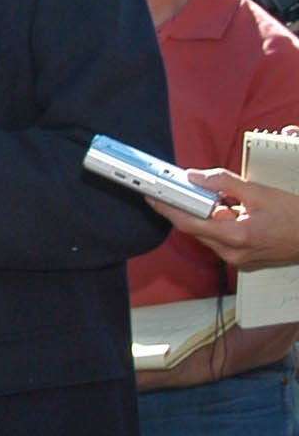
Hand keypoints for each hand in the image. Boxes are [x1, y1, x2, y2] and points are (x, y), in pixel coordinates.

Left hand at [169, 168, 298, 270]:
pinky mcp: (244, 259)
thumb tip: (195, 176)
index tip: (152, 195)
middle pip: (195, 228)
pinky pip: (220, 240)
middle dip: (185, 209)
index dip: (166, 208)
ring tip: (214, 198)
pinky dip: (217, 225)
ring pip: (207, 235)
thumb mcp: (259, 193)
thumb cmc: (296, 217)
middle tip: (178, 189)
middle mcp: (233, 253)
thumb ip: (224, 183)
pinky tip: (228, 212)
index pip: (188, 222)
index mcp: (235, 237)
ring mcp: (239, 259)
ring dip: (204, 217)